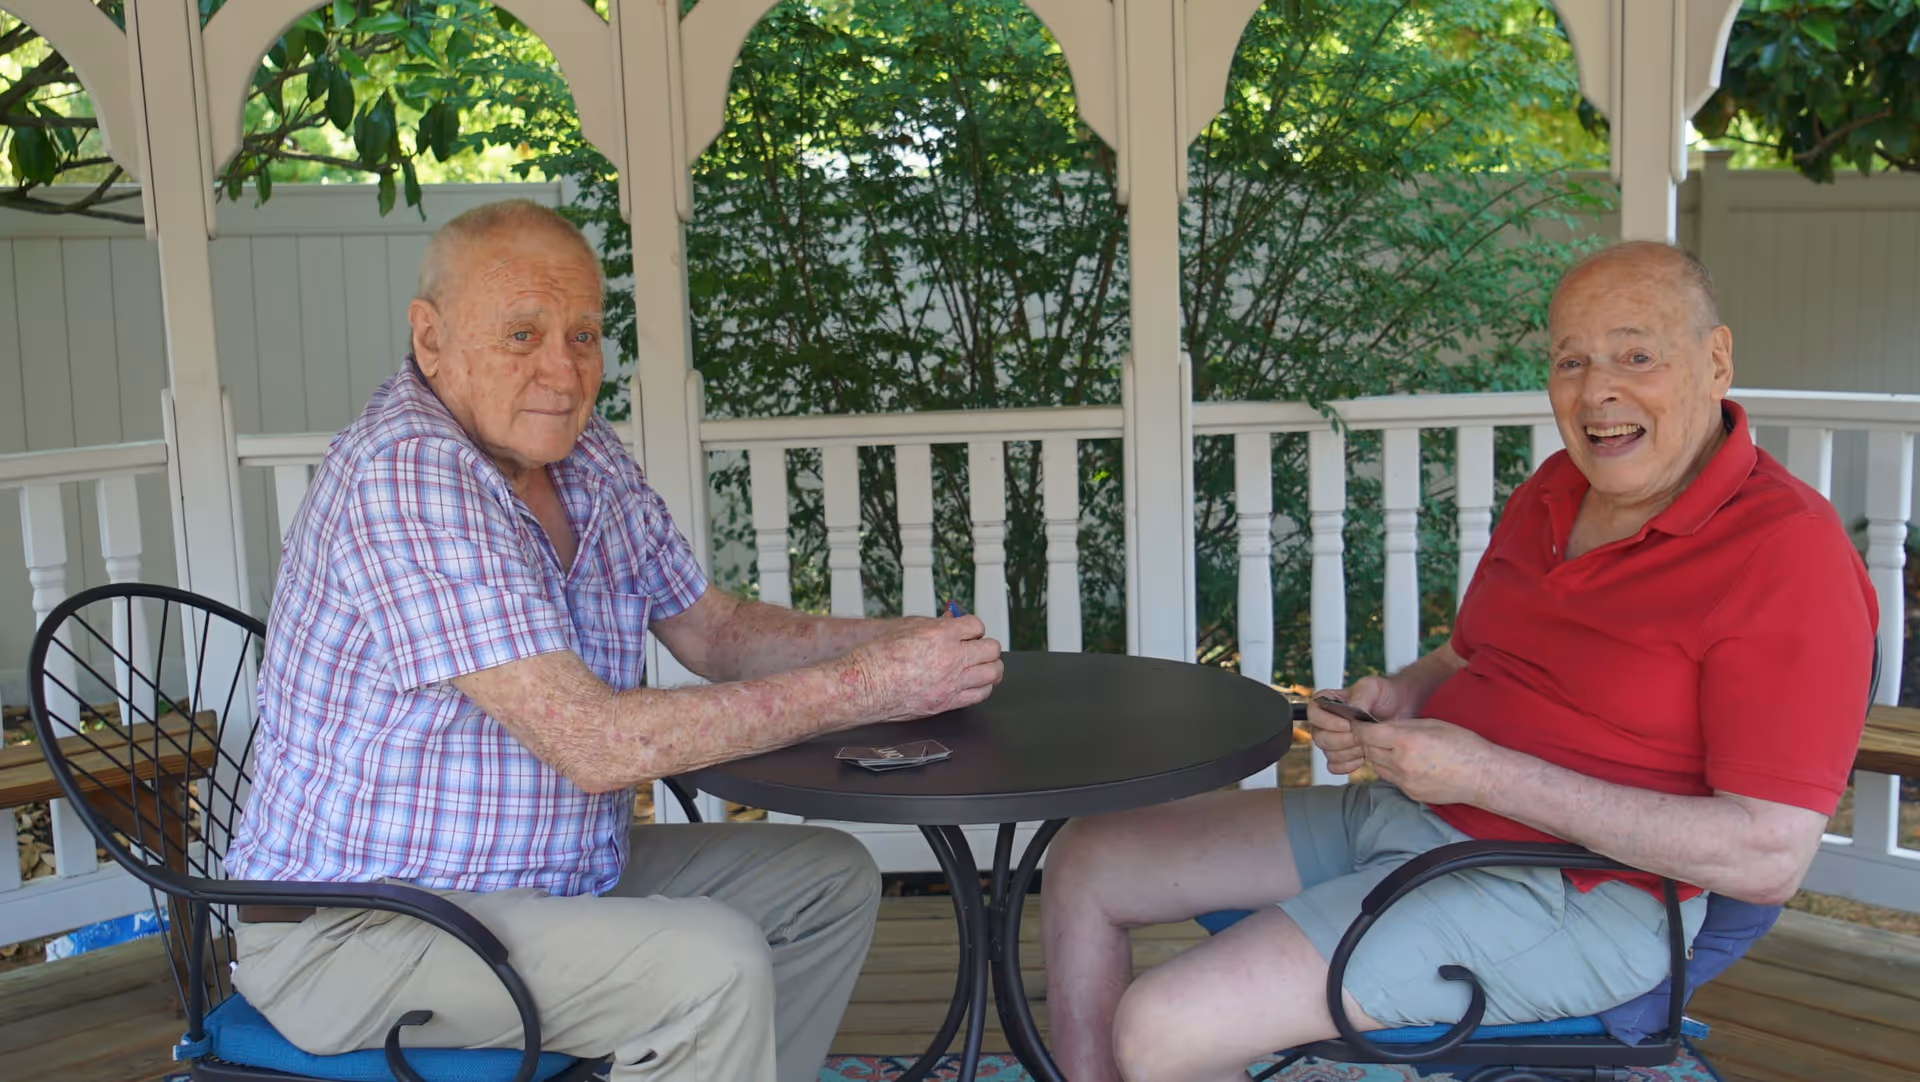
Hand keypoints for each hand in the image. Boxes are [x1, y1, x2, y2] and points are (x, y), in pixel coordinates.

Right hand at [847, 614, 1003, 721]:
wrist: (864, 686)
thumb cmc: (877, 657)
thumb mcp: (906, 627)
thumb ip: (934, 624)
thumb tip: (950, 621)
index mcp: (940, 634)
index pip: (976, 625)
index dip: (973, 628)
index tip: (969, 631)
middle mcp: (950, 658)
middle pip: (990, 649)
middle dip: (986, 646)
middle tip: (979, 647)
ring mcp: (951, 682)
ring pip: (992, 672)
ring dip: (990, 666)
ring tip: (983, 665)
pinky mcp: (947, 702)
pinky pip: (980, 694)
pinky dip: (983, 687)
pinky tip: (976, 683)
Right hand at [1304, 674, 1403, 774]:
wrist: (1401, 708)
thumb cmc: (1385, 694)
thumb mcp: (1372, 687)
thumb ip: (1359, 697)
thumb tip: (1350, 710)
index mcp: (1328, 702)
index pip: (1313, 714)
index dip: (1328, 722)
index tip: (1347, 724)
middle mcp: (1327, 722)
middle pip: (1319, 737)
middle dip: (1342, 740)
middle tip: (1360, 736)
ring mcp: (1335, 739)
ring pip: (1328, 753)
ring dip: (1347, 752)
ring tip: (1365, 745)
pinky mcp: (1344, 754)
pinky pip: (1335, 766)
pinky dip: (1347, 765)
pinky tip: (1362, 758)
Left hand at [1352, 717, 1504, 806]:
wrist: (1483, 777)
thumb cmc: (1463, 745)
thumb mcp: (1432, 724)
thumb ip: (1403, 725)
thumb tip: (1381, 725)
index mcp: (1407, 741)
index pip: (1367, 734)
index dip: (1360, 726)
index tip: (1359, 723)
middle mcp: (1402, 763)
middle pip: (1369, 750)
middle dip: (1369, 740)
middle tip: (1377, 733)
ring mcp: (1405, 782)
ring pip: (1377, 766)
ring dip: (1379, 755)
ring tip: (1395, 748)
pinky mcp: (1410, 793)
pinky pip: (1391, 779)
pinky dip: (1392, 769)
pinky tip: (1408, 762)